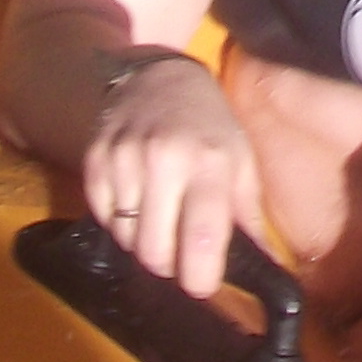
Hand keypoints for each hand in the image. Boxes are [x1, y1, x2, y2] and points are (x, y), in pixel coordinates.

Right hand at [80, 48, 265, 297]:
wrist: (159, 77)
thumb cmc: (210, 126)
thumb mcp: (240, 162)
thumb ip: (249, 218)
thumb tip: (266, 270)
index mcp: (209, 163)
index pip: (201, 236)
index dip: (200, 276)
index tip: (203, 284)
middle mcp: (164, 160)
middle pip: (154, 251)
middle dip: (169, 266)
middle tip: (180, 255)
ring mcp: (124, 159)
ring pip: (126, 240)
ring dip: (143, 243)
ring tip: (160, 220)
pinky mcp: (95, 160)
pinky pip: (102, 218)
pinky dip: (119, 223)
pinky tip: (137, 201)